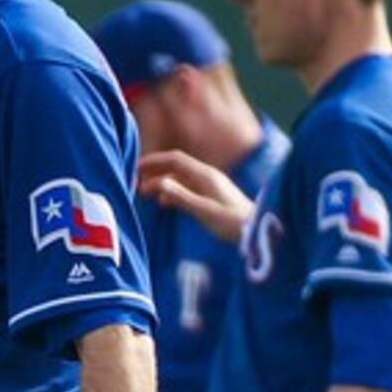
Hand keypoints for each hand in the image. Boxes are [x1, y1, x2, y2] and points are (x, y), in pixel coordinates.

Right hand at [136, 150, 253, 244]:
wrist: (257, 231)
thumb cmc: (231, 222)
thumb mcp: (203, 210)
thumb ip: (180, 196)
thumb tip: (157, 183)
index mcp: (204, 174)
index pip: (175, 159)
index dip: (154, 161)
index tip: (136, 167)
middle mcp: (207, 176)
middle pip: (175, 167)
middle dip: (154, 172)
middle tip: (135, 182)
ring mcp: (210, 186)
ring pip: (180, 179)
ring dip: (162, 184)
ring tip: (144, 194)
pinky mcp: (211, 197)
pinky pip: (187, 189)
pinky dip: (172, 193)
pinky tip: (164, 203)